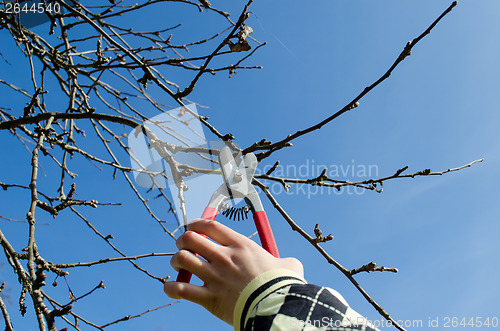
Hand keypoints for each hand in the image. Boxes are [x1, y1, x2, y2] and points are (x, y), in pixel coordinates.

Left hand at [163, 218, 302, 324]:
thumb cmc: (283, 286)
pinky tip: (172, 287)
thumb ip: (285, 261)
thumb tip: (289, 265)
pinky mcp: (209, 298)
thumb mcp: (289, 266)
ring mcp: (214, 277)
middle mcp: (224, 257)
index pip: (209, 226)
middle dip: (182, 241)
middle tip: (184, 247)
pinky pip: (180, 289)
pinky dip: (171, 287)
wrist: (277, 308)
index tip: (192, 228)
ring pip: (181, 259)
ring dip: (176, 261)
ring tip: (179, 266)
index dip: (196, 224)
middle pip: (190, 238)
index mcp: (240, 246)